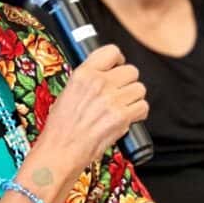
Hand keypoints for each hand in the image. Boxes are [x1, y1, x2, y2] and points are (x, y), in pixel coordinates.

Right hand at [32, 44, 147, 173]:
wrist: (60, 151)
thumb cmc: (60, 128)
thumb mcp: (67, 92)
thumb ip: (88, 80)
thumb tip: (105, 74)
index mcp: (83, 74)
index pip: (111, 51)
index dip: (119, 60)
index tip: (118, 66)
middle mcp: (99, 83)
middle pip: (131, 70)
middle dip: (128, 82)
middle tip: (121, 93)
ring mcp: (112, 100)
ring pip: (140, 88)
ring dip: (134, 98)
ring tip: (123, 108)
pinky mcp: (122, 117)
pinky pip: (143, 107)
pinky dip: (139, 113)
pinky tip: (128, 118)